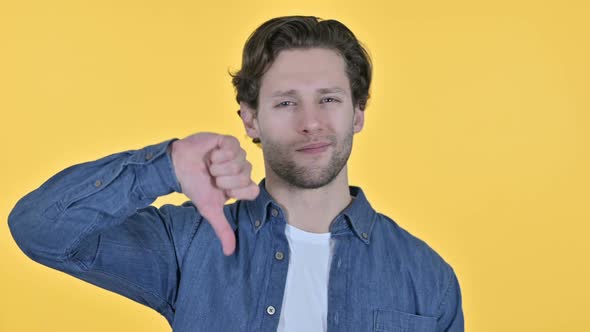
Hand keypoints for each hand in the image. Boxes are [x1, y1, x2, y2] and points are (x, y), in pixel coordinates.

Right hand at [170, 132, 258, 255]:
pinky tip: (211, 155)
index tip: (222, 191)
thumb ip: (222, 229)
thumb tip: (230, 253)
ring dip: (219, 167)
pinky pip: (234, 148)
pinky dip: (219, 155)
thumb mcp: (210, 210)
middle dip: (224, 179)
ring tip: (209, 166)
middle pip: (245, 176)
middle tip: (212, 177)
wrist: (178, 167)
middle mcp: (241, 169)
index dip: (236, 191)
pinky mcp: (228, 141)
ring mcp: (236, 155)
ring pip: (240, 162)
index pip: (253, 190)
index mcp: (240, 185)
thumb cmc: (195, 186)